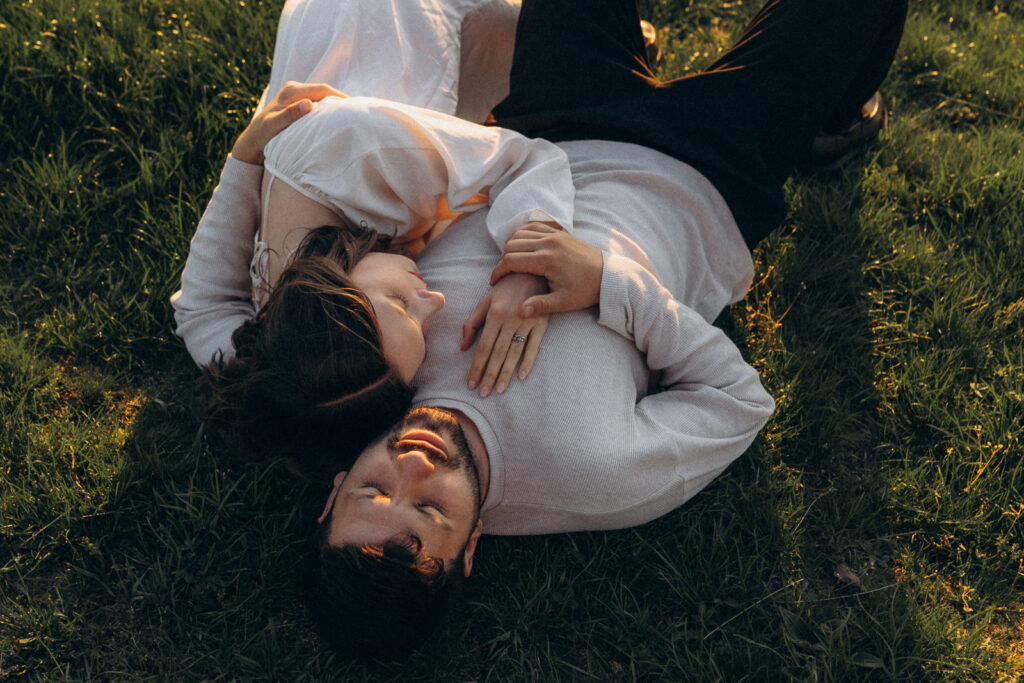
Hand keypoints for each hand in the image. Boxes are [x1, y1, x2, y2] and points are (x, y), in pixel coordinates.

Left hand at [230, 81, 345, 163]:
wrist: (253, 139)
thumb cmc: (263, 135)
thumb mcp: (274, 126)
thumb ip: (290, 115)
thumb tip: (309, 104)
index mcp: (292, 91)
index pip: (323, 90)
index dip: (340, 97)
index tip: (354, 108)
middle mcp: (294, 89)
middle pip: (324, 92)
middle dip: (340, 100)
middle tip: (357, 112)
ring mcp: (297, 95)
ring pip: (322, 97)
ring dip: (335, 105)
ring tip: (349, 116)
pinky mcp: (298, 102)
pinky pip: (318, 103)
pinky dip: (328, 109)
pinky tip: (336, 119)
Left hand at [461, 272, 548, 396]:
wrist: (531, 271)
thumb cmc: (505, 288)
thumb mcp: (485, 301)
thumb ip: (472, 323)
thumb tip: (462, 347)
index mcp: (494, 314)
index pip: (483, 347)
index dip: (476, 367)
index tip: (470, 384)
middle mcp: (510, 320)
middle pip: (497, 354)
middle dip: (489, 376)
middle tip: (483, 394)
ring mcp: (527, 323)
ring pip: (514, 353)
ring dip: (506, 374)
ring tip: (499, 390)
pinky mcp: (542, 324)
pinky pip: (534, 347)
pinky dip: (528, 362)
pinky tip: (521, 377)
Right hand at [490, 222, 603, 315]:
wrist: (608, 275)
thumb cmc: (586, 290)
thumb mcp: (564, 302)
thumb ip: (540, 306)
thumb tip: (519, 312)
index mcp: (546, 260)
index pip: (511, 261)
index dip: (498, 271)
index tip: (494, 282)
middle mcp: (548, 243)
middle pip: (512, 245)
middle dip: (502, 260)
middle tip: (501, 274)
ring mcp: (555, 235)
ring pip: (520, 233)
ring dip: (510, 245)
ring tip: (509, 261)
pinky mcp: (560, 232)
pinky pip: (534, 226)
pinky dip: (523, 233)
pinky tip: (520, 244)